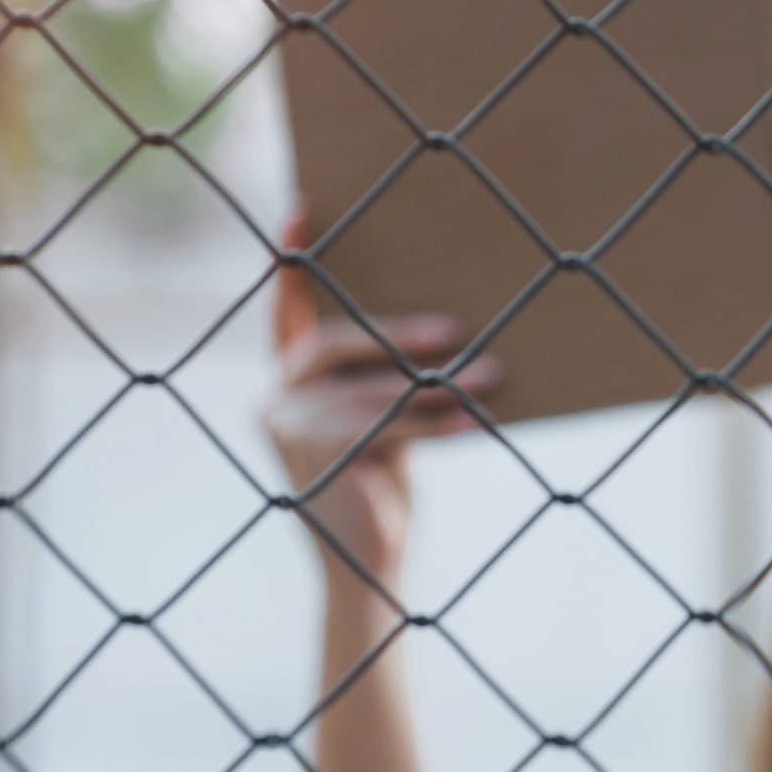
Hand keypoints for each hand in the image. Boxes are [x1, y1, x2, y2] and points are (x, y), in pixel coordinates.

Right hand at [261, 208, 498, 578]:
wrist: (371, 567)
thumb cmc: (387, 487)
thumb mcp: (386, 421)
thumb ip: (388, 378)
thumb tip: (455, 326)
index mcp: (293, 379)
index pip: (286, 309)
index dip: (291, 259)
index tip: (303, 205)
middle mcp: (279, 396)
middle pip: (334, 341)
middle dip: (399, 333)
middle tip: (459, 329)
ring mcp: (287, 428)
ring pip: (370, 389)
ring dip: (437, 383)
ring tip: (493, 374)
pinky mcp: (313, 459)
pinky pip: (384, 428)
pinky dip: (436, 423)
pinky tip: (479, 420)